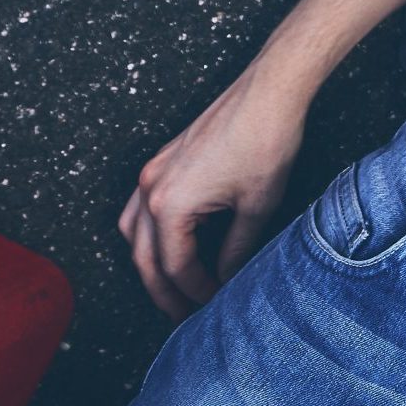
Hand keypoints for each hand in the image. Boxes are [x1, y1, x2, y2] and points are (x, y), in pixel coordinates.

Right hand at [119, 69, 307, 318]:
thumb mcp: (258, 205)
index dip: (196, 292)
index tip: (213, 306)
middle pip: (146, 258)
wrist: (270, 90)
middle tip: (184, 316)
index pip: (175, 267)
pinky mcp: (162, 159)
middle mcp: (150, 189)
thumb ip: (237, 250)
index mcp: (170, 204)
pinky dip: (150, 233)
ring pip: (135, 234)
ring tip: (175, 287)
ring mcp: (152, 171)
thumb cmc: (267, 140)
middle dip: (165, 291)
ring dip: (151, 263)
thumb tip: (227, 279)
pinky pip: (141, 207)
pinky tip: (170, 244)